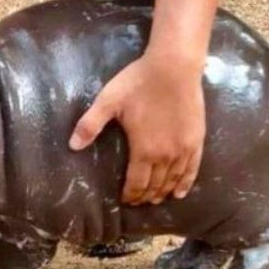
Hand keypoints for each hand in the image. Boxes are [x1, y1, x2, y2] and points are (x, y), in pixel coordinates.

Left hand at [69, 53, 205, 204]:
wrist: (174, 66)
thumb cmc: (139, 82)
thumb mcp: (108, 101)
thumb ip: (90, 125)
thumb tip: (72, 146)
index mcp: (143, 150)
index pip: (137, 183)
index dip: (131, 195)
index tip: (126, 200)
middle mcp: (165, 156)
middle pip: (155, 185)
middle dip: (145, 196)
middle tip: (138, 202)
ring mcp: (183, 149)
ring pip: (173, 180)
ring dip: (163, 192)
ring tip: (156, 199)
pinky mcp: (197, 140)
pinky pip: (192, 169)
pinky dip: (185, 183)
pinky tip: (180, 192)